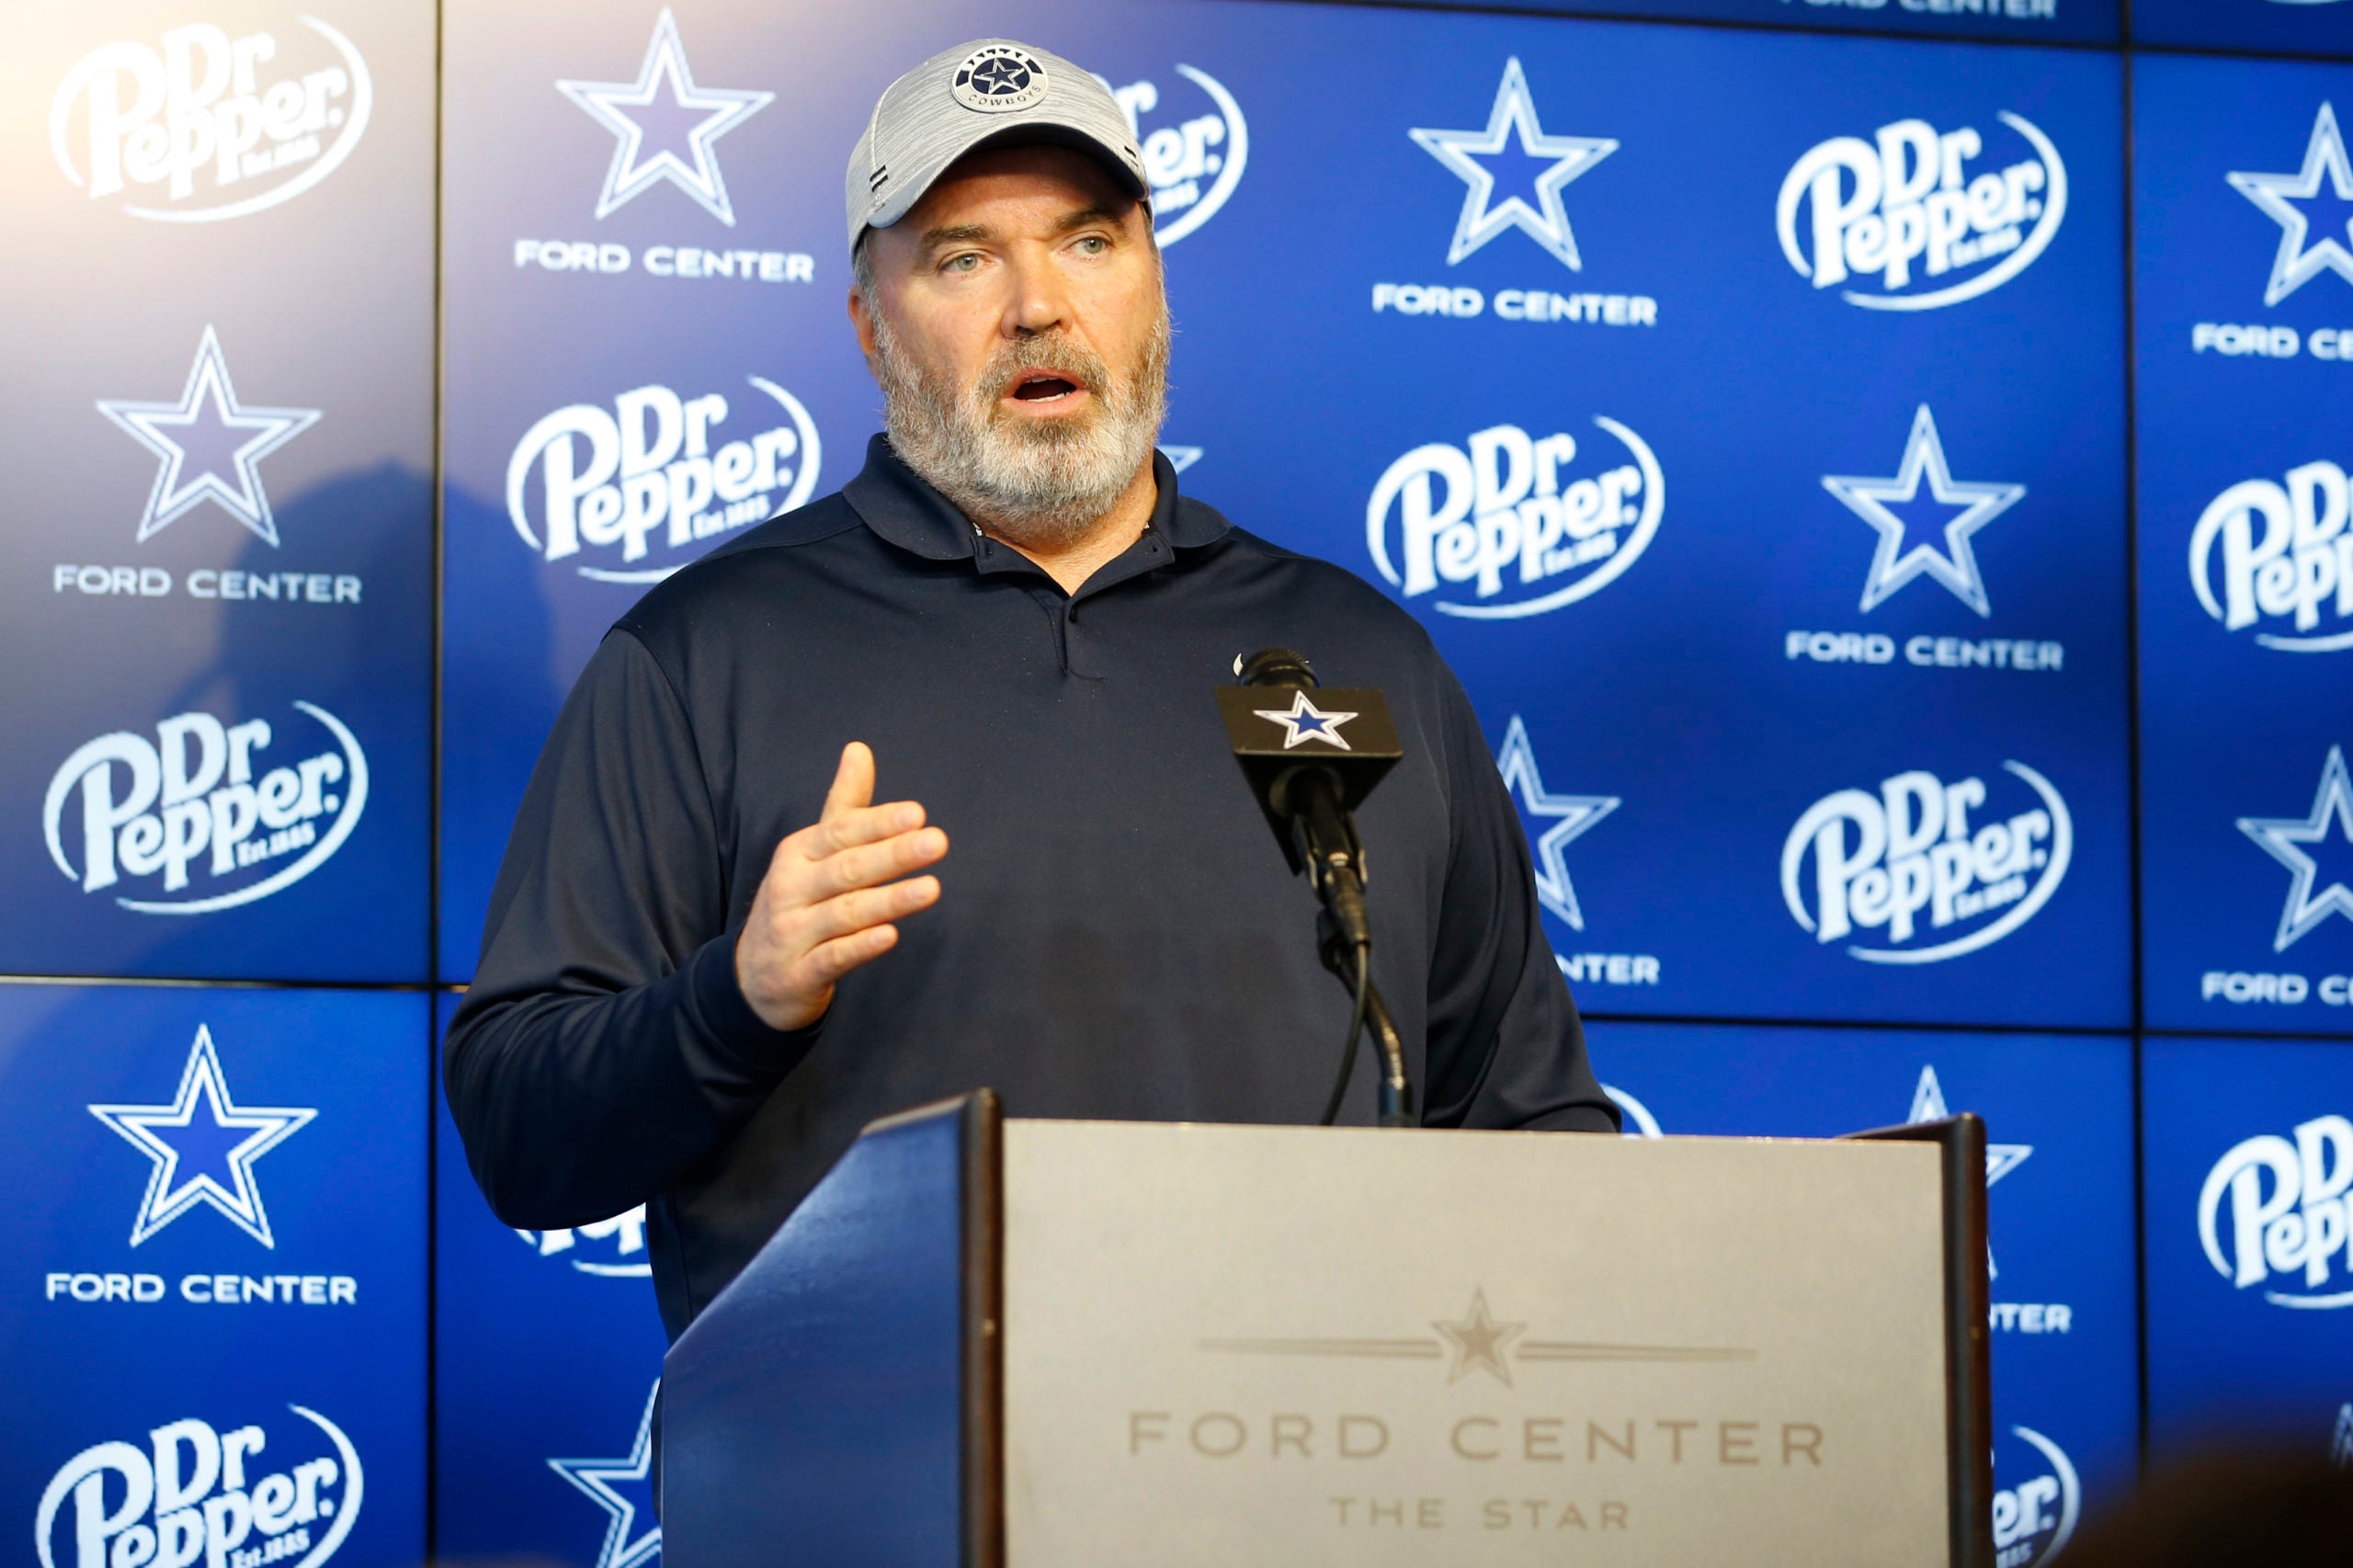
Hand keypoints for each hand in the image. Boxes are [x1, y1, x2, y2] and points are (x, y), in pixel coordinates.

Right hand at [734, 742, 946, 1031]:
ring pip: (845, 913)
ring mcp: (793, 932)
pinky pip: (832, 958)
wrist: (753, 977)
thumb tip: (859, 748)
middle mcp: (791, 888)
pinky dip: (860, 947)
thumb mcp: (813, 851)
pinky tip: (891, 936)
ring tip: (932, 889)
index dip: (879, 823)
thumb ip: (843, 805)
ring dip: (889, 901)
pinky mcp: (799, 973)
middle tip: (937, 842)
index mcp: (798, 853)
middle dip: (893, 855)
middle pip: (847, 869)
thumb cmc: (797, 902)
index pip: (841, 832)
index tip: (918, 814)